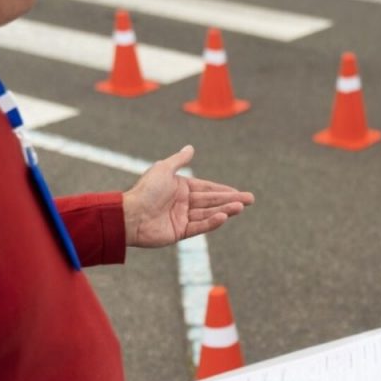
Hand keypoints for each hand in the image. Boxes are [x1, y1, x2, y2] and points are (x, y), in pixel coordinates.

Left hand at [122, 145, 254, 247]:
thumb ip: (179, 160)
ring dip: (225, 210)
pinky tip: (224, 217)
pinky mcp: (179, 232)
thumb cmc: (144, 191)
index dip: (224, 190)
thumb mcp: (163, 169)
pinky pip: (199, 226)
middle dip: (231, 200)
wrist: (129, 215)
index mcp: (180, 188)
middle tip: (250, 199)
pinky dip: (212, 222)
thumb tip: (190, 148)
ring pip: (208, 213)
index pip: (207, 188)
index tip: (239, 192)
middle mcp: (183, 203)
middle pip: (211, 201)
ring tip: (241, 207)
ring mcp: (182, 218)